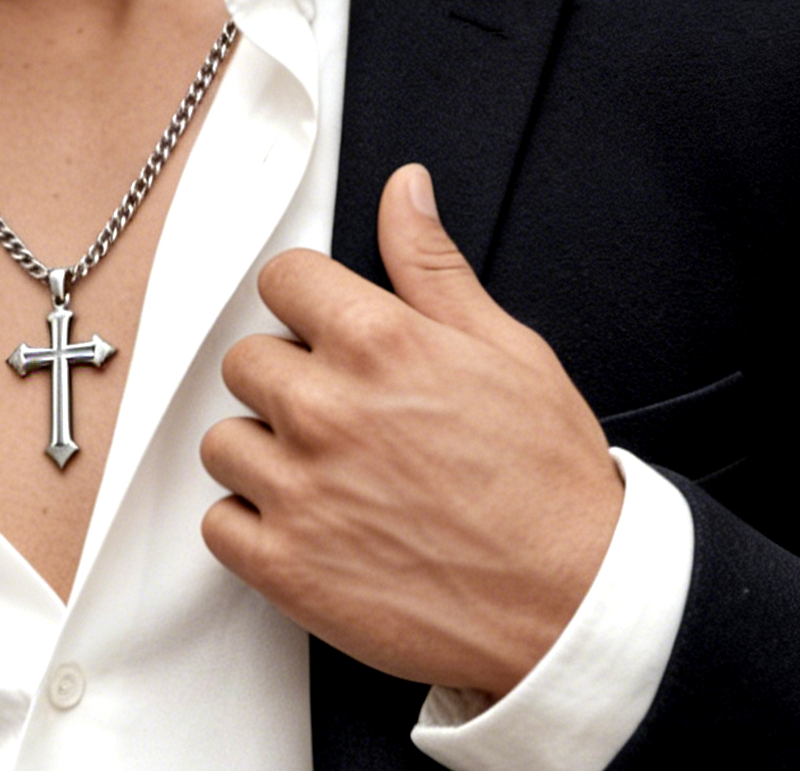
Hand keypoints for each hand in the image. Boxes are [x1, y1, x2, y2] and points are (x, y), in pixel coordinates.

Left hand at [200, 164, 622, 697]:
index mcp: (377, 343)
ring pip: (224, 442)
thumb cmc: (550, 484)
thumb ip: (432, 265)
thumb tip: (404, 189)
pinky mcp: (287, 567)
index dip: (309, 304)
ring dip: (265, 455)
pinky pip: (219, 523)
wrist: (580, 610)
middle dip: (289, 380)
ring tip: (329, 477)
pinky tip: (310, 527)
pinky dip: (253, 527)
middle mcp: (326, 409)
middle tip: (345, 416)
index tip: (329, 332)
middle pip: (247, 359)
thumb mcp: (507, 350)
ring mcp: (300, 491)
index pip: (281, 279)